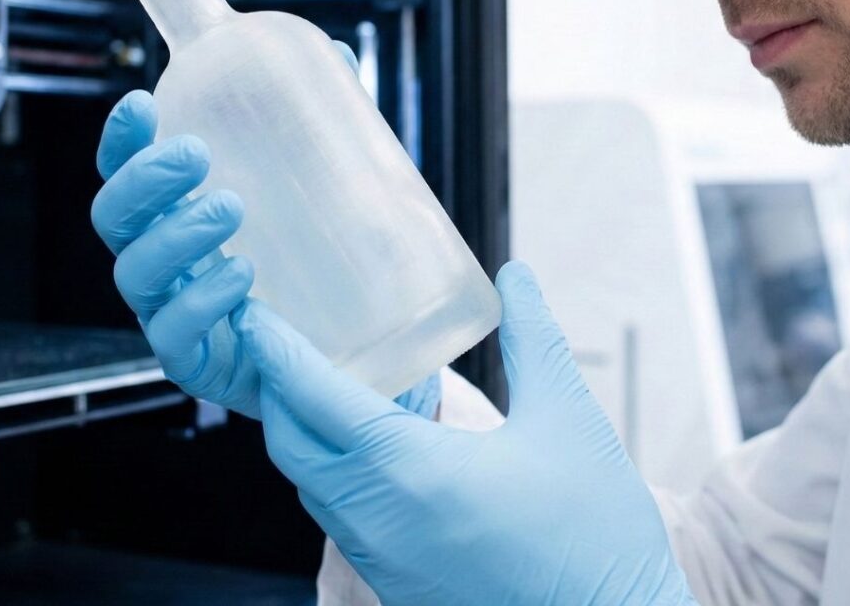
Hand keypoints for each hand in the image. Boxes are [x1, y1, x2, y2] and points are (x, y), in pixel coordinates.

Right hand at [90, 40, 439, 420]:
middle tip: (195, 154)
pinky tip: (241, 277)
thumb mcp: (315, 180)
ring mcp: (173, 309)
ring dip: (176, 234)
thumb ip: (316, 121)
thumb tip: (336, 53)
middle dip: (145, 179)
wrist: (343, 343)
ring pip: (137, 272)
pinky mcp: (197, 358)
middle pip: (116, 217)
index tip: (140, 103)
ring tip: (230, 208)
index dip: (121, 138)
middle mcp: (163, 256)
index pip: (126, 168)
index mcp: (176, 208)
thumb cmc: (310, 251)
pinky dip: (201, 301)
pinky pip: (174, 334)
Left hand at [234, 261, 695, 605]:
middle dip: (274, 388)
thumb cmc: (595, 534)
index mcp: (411, 471)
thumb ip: (534, 336)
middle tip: (277, 340)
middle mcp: (378, 520)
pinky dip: (328, 470)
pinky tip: (363, 445)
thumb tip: (517, 275)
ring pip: (309, 485)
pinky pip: (337, 517)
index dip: (278, 351)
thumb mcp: (568, 417)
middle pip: (291, 444)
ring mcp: (382, 561)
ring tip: (316, 382)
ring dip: (300, 431)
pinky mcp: (397, 587)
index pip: (315, 399)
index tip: (255, 315)